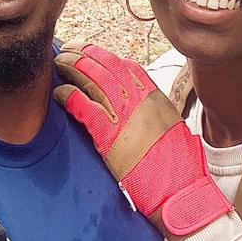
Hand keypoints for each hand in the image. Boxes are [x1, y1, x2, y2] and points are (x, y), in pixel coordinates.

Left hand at [54, 43, 230, 238]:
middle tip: (69, 50)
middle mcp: (141, 100)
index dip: (105, 56)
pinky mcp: (110, 135)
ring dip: (73, 68)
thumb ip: (156, 114)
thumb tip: (145, 110)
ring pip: (94, 80)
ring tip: (60, 64)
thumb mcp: (173, 129)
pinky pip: (84, 107)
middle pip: (107, 67)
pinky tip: (59, 93)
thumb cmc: (181, 167)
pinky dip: (70, 97)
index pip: (127, 66)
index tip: (91, 52)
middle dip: (85, 55)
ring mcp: (125, 115)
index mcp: (156, 98)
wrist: (182, 190)